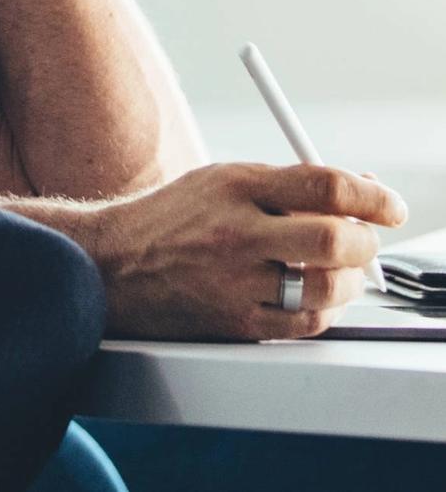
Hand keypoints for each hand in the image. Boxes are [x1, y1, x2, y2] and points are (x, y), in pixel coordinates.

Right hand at [92, 162, 407, 340]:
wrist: (114, 265)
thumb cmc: (173, 218)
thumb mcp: (222, 180)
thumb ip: (286, 184)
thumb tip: (357, 186)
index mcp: (236, 185)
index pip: (323, 184)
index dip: (371, 194)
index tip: (389, 205)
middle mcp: (237, 232)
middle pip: (331, 238)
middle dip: (364, 241)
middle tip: (366, 240)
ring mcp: (236, 281)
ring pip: (326, 287)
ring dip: (350, 279)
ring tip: (342, 270)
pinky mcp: (237, 322)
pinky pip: (305, 323)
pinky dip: (325, 309)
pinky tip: (318, 296)